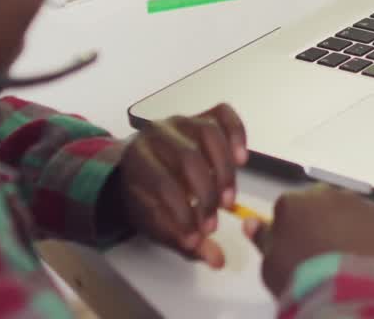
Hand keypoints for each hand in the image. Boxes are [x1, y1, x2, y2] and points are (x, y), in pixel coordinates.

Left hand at [119, 104, 247, 267]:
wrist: (132, 170)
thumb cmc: (145, 198)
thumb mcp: (155, 222)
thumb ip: (185, 240)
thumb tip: (217, 259)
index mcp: (138, 160)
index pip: (164, 183)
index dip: (184, 213)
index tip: (197, 236)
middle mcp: (157, 134)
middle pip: (189, 157)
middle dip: (206, 194)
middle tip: (214, 220)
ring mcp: (180, 122)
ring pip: (209, 132)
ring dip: (224, 169)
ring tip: (228, 198)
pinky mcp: (199, 116)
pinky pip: (222, 114)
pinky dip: (237, 133)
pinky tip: (241, 158)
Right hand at [243, 185, 373, 296]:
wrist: (345, 289)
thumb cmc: (300, 278)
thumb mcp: (270, 264)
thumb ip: (263, 239)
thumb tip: (251, 222)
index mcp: (290, 203)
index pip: (287, 209)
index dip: (292, 230)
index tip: (297, 249)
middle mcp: (322, 194)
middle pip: (317, 203)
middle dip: (318, 221)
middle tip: (321, 252)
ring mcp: (353, 202)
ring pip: (344, 209)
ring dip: (343, 224)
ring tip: (345, 255)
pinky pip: (368, 219)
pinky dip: (366, 232)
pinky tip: (363, 253)